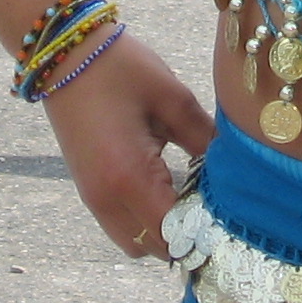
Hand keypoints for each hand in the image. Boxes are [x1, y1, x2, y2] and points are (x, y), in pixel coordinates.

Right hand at [37, 28, 214, 258]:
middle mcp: (107, 199)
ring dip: (164, 232)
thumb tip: (237, 168)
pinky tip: (167, 188)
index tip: (234, 217)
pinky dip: (145, 221)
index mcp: (130, 177)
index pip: (176, 233)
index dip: (206, 232)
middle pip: (157, 248)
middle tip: (217, 206)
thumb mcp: (172, 98)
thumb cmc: (120, 69)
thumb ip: (205, 139)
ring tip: (192, 197)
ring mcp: (93, 198)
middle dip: (188, 236)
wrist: (64, 54)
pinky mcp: (88, 190)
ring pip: (136, 244)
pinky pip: (121, 226)